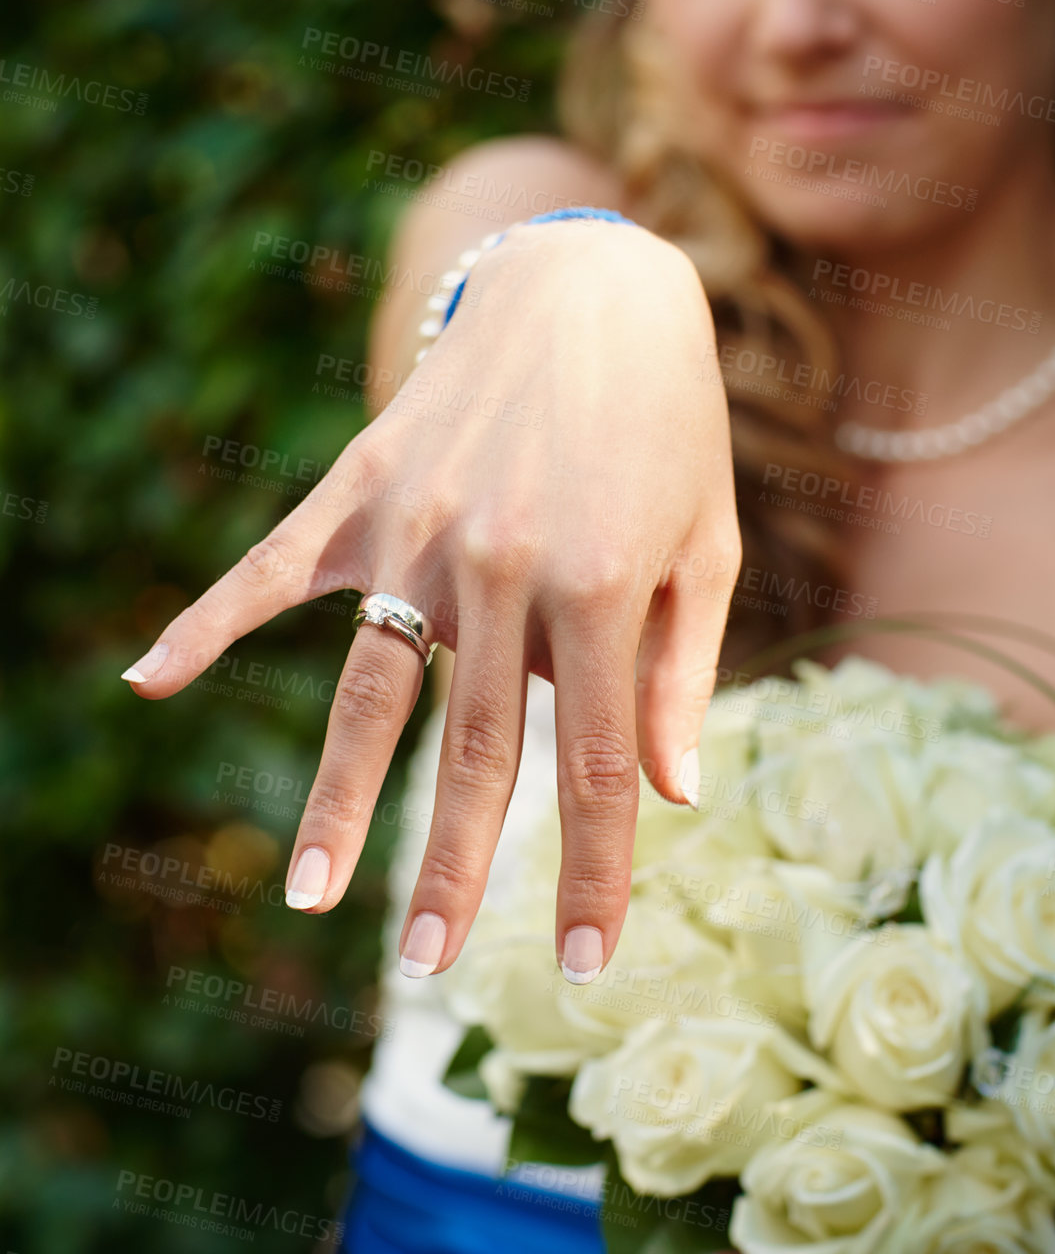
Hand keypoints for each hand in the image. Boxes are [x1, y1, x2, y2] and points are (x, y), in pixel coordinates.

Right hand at [120, 218, 740, 981]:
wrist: (594, 285)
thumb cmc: (670, 422)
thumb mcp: (706, 541)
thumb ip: (683, 668)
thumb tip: (674, 796)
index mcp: (601, 588)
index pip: (596, 769)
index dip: (595, 874)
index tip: (586, 964)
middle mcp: (504, 568)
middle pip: (475, 753)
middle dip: (456, 871)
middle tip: (432, 968)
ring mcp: (422, 528)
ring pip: (371, 688)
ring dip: (337, 798)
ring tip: (307, 897)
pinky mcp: (364, 487)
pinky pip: (274, 566)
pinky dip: (210, 620)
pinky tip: (150, 679)